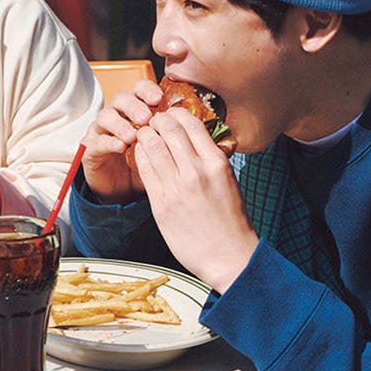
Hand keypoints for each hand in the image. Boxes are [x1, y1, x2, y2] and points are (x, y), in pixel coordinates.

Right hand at [80, 77, 162, 204]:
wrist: (124, 191)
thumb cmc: (145, 166)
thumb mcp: (162, 150)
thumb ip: (173, 135)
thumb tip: (195, 124)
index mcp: (136, 111)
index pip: (139, 90)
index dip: (147, 90)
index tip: (159, 98)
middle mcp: (118, 116)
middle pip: (121, 99)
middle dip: (134, 106)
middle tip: (146, 118)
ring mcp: (102, 131)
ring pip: (106, 116)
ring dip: (121, 123)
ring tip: (133, 135)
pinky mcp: (91, 148)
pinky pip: (97, 140)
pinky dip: (109, 142)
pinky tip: (121, 147)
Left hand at [131, 103, 256, 292]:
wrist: (228, 256)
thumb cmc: (231, 221)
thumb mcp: (228, 181)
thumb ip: (210, 159)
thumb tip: (194, 141)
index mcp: (216, 163)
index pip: (191, 123)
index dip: (176, 114)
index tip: (170, 114)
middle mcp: (196, 171)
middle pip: (168, 130)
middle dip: (157, 121)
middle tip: (152, 122)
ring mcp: (176, 188)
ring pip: (151, 146)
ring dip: (145, 135)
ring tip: (143, 134)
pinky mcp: (161, 205)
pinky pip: (145, 170)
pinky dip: (140, 156)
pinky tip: (141, 154)